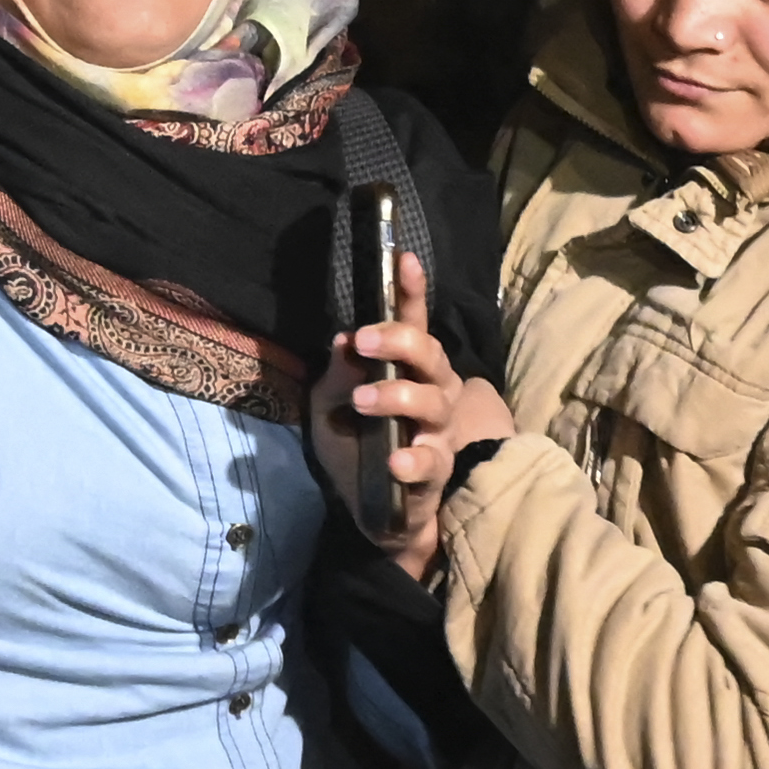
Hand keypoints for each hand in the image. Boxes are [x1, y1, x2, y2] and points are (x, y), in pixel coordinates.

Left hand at [305, 252, 514, 579]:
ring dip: (398, 395)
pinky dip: (413, 460)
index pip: (412, 322)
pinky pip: (430, 463)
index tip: (403, 257)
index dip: (411, 291)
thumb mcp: (332, 403)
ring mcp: (436, 432)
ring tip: (364, 400)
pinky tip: (395, 460)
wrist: (372, 511)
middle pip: (431, 354)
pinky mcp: (434, 472)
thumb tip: (343, 339)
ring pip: (433, 402)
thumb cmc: (357, 444)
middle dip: (400, 341)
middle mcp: (431, 392)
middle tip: (364, 341)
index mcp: (406, 368)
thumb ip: (340, 374)